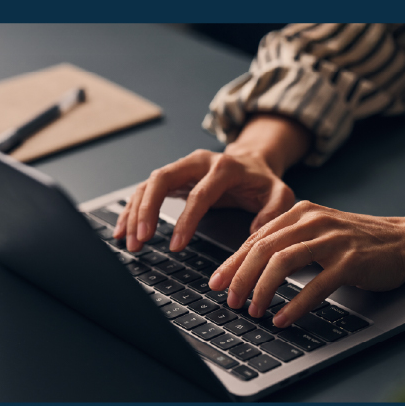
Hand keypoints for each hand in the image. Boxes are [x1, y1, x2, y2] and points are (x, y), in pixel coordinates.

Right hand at [113, 114, 310, 252]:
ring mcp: (182, 167)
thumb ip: (274, 211)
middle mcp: (198, 162)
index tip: (176, 245)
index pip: (199, 194)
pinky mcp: (173, 177)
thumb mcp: (280, 194)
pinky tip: (124, 229)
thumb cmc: (264, 181)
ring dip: (135, 212)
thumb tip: (256, 233)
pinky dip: (133, 209)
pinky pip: (146, 190)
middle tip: (141, 239)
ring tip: (130, 241)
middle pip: (162, 179)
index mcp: (224, 167)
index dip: (186, 220)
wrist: (253, 160)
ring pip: (149, 184)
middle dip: (147, 210)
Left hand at [209, 201, 404, 327]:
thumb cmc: (362, 241)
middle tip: (230, 300)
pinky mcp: (350, 261)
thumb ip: (290, 241)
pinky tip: (284, 318)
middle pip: (262, 249)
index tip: (217, 283)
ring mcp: (332, 240)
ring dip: (262, 290)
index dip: (232, 262)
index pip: (256, 238)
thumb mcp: (320, 232)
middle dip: (240, 278)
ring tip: (254, 310)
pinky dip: (295, 304)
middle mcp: (312, 222)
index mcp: (301, 213)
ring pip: (282, 262)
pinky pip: (315, 285)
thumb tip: (252, 265)